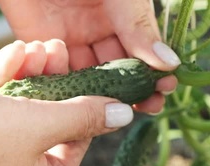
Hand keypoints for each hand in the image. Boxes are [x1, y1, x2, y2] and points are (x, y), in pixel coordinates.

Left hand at [0, 0, 181, 113]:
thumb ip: (138, 26)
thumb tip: (169, 62)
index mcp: (121, 13)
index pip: (142, 48)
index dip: (155, 70)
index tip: (167, 88)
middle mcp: (98, 29)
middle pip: (119, 68)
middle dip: (135, 89)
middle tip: (149, 107)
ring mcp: (70, 39)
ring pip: (90, 77)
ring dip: (104, 95)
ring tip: (117, 108)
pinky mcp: (40, 45)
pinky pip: (57, 73)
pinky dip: (69, 89)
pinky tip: (83, 100)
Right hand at [0, 40, 131, 165]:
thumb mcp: (42, 123)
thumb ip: (85, 116)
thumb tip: (124, 117)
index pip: (73, 149)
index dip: (83, 108)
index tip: (89, 77)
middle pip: (43, 130)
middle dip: (50, 85)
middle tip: (57, 50)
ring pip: (15, 119)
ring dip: (26, 80)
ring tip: (36, 46)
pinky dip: (0, 88)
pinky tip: (11, 54)